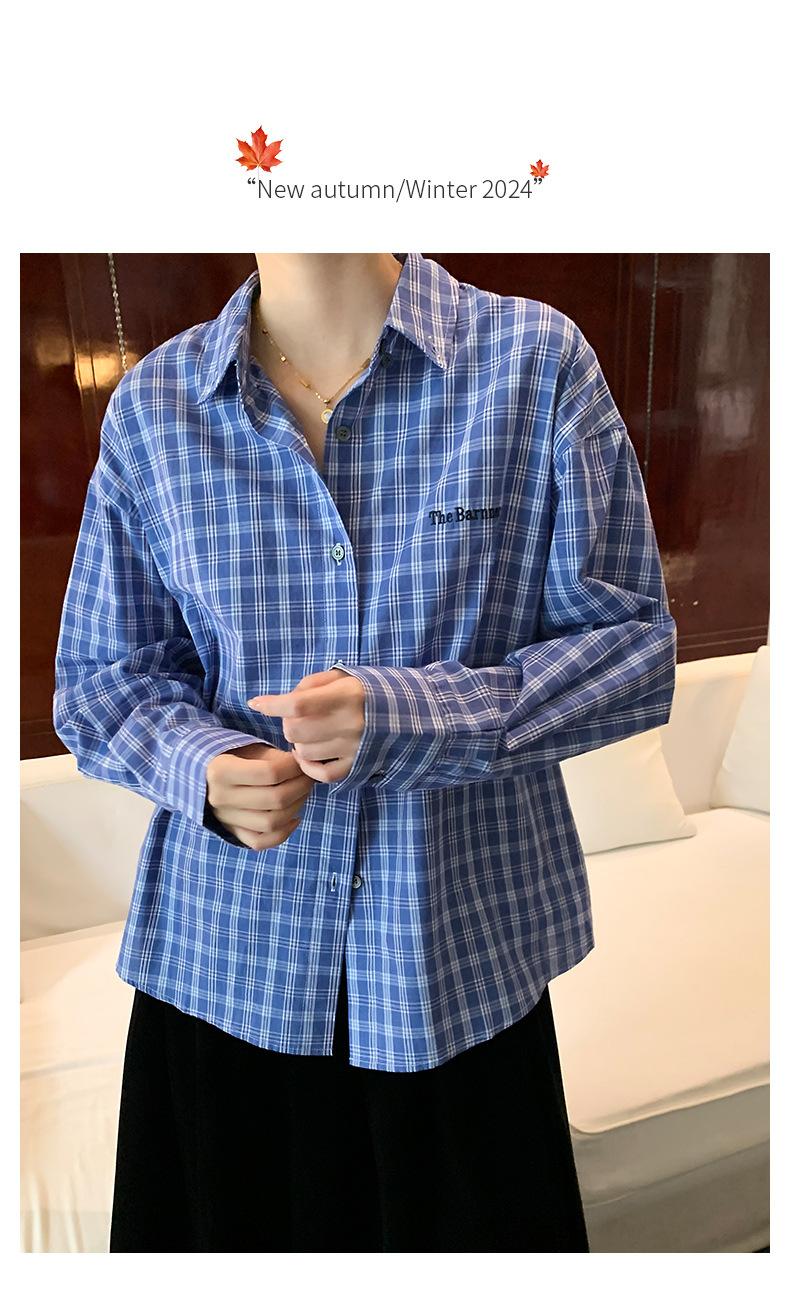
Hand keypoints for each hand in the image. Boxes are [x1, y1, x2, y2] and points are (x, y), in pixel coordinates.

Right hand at [205, 743, 314, 849]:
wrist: (202, 777)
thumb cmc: (231, 758)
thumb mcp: (248, 749)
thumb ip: (274, 758)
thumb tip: (301, 767)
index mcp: (222, 771)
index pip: (270, 773)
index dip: (294, 767)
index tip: (300, 761)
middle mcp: (221, 798)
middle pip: (275, 799)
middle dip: (301, 786)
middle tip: (308, 777)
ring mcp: (226, 819)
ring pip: (271, 822)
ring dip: (296, 807)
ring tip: (302, 793)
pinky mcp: (232, 832)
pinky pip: (261, 841)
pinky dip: (283, 833)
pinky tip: (294, 818)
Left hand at [247, 668, 365, 782]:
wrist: (402, 713)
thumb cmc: (364, 691)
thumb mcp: (340, 677)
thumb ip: (310, 685)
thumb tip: (282, 702)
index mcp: (346, 696)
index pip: (298, 704)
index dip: (272, 705)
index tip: (256, 703)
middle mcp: (350, 723)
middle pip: (296, 731)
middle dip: (288, 724)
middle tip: (296, 719)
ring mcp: (353, 748)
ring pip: (304, 753)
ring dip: (298, 744)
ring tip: (308, 734)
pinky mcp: (356, 765)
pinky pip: (322, 774)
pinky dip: (309, 767)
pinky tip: (308, 756)